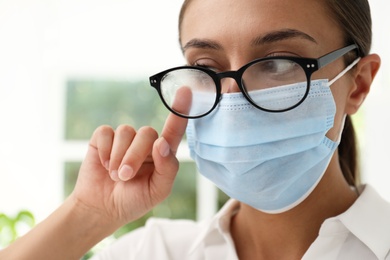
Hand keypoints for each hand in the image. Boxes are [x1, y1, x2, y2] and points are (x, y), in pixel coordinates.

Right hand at [70, 113, 187, 228]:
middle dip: (135, 156)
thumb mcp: (158, 191)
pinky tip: (103, 164)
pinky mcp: (104, 138)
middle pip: (147, 133)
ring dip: (119, 157)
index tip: (186, 91)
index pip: (174, 130)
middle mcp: (145, 143)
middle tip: (125, 177)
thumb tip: (162, 143)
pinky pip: (106, 132)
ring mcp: (125, 139)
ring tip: (115, 175)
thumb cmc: (134, 200)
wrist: (102, 208)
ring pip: (126, 131)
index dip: (180, 110)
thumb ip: (167, 168)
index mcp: (162, 154)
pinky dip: (104, 151)